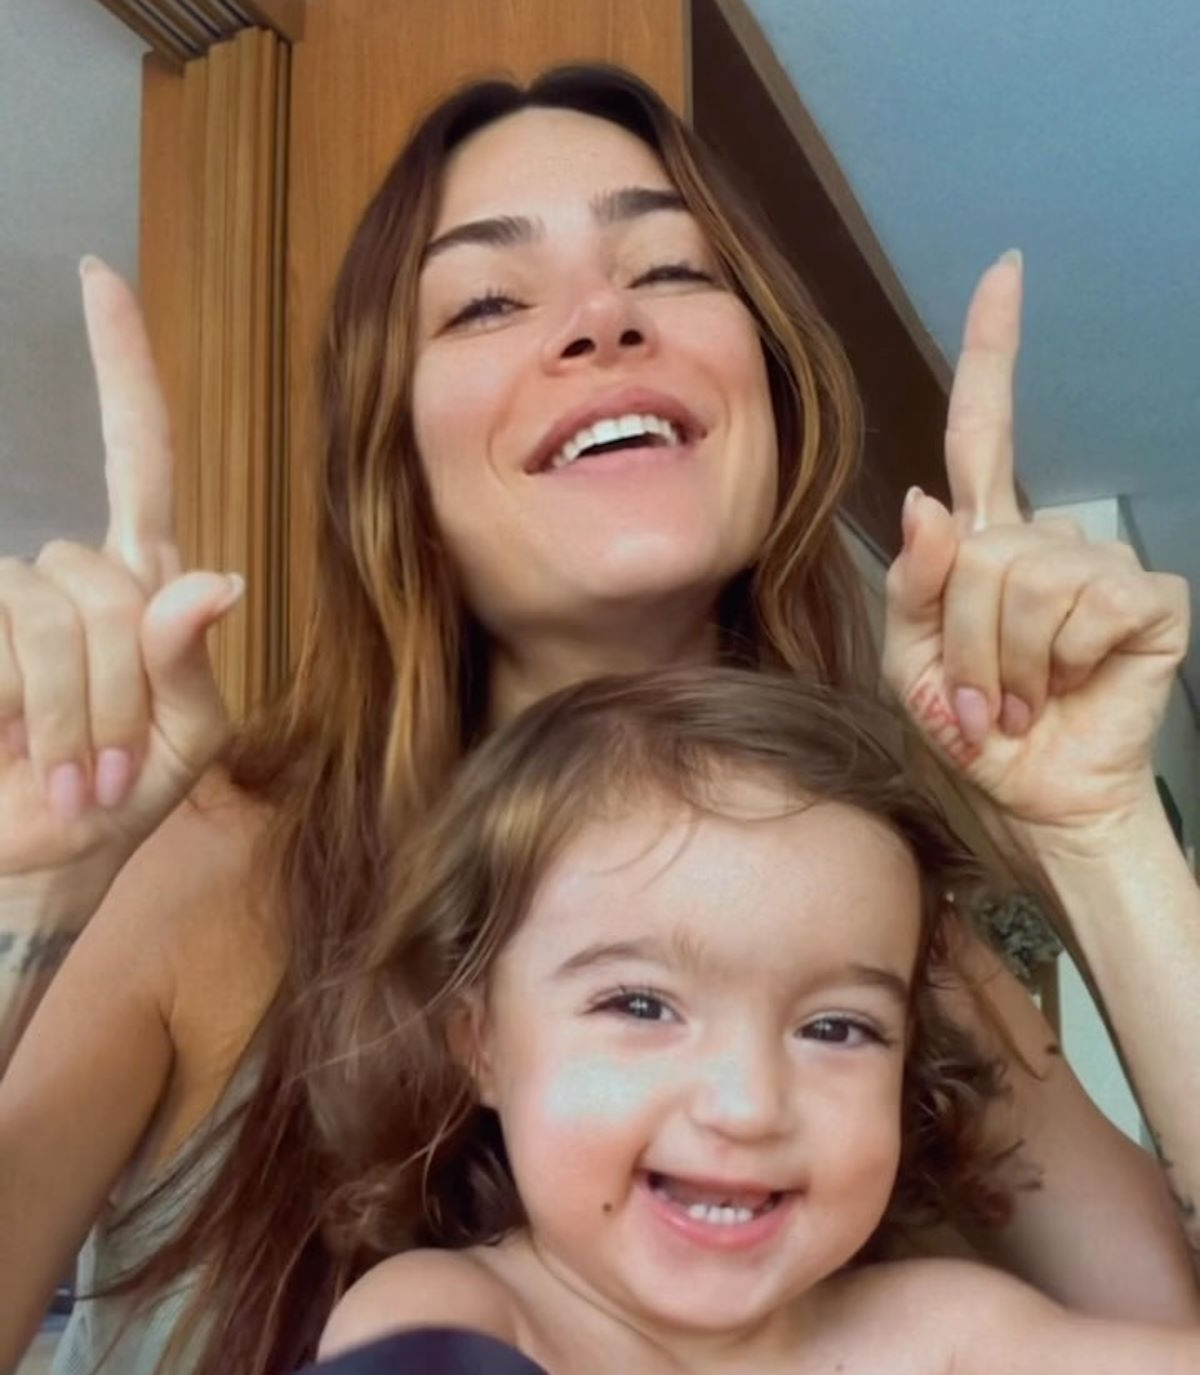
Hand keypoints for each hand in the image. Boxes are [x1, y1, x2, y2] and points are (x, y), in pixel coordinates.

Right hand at [0, 259, 240, 908]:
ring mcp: (8, 603)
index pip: (140, 458)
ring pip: (58, 614)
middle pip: (114, 580)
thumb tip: (213, 580)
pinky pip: (13, 644)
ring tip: (81, 779)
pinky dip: (41, 719)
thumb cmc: (121, 795)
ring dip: (83, 715)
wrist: (43, 860)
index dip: (124, 372)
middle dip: (130, 688)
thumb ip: (191, 665)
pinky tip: (24, 760)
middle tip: (120, 771)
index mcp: (143, 583)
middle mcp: (70, 575)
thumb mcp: (186, 739)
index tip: (99, 279)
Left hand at [882, 252, 1188, 847]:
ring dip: (1001, 659)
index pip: (985, 430)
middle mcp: (1046, 540)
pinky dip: (1054, 659)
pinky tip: (1065, 686)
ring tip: (1014, 700)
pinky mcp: (1147, 600)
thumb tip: (931, 498)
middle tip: (976, 696)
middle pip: (981, 544)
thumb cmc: (970, 734)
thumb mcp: (909, 662)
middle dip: (960, 638)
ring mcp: (1102, 565)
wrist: (1032, 802)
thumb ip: (913, 584)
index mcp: (985, 545)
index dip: (995, 351)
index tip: (1006, 273)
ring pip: (1025, 576)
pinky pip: (1084, 601)